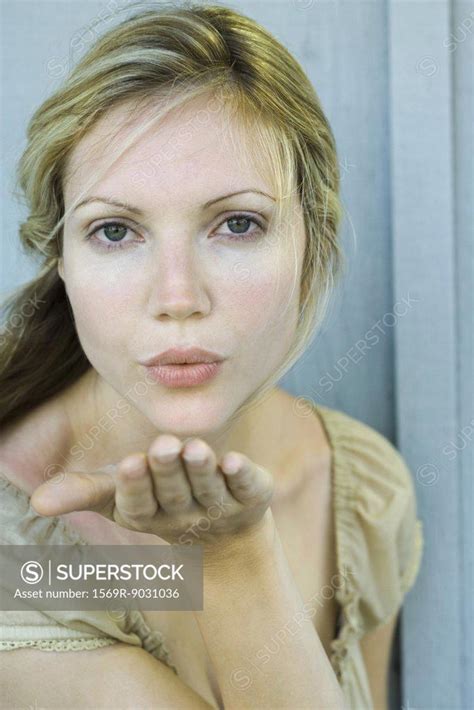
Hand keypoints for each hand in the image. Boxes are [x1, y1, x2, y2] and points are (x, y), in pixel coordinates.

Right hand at [30, 435, 274, 546]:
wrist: (220, 528)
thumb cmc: (157, 497)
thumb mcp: (117, 493)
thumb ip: (82, 491)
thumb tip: (35, 501)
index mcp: (149, 515)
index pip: (137, 505)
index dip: (134, 486)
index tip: (129, 463)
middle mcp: (184, 515)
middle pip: (174, 493)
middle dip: (167, 470)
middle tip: (163, 445)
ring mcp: (220, 509)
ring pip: (209, 489)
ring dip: (202, 469)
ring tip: (194, 446)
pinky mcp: (251, 497)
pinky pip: (247, 487)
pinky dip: (242, 475)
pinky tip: (235, 461)